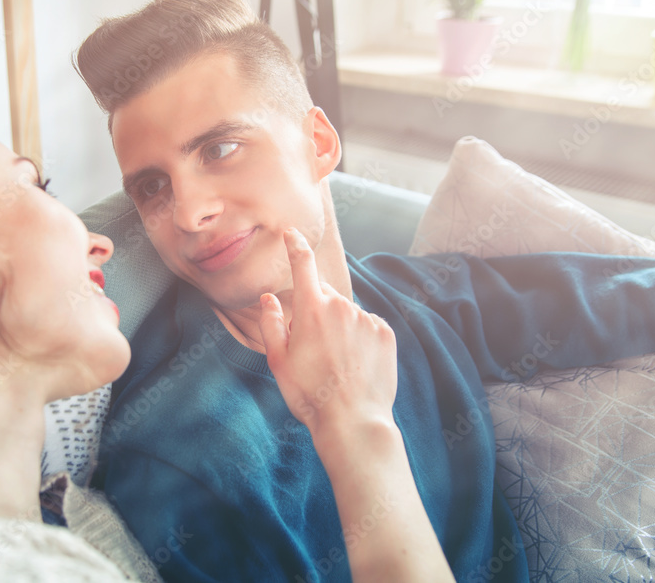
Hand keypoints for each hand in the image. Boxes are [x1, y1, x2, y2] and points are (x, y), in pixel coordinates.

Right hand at [258, 228, 398, 437]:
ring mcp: (366, 319)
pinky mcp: (385, 333)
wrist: (352, 421)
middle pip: (325, 296)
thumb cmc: (309, 394)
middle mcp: (341, 306)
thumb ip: (271, 323)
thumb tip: (269, 298)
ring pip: (346, 314)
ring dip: (339, 327)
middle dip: (316, 312)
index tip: (291, 233)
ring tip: (335, 363)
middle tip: (311, 348)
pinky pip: (367, 326)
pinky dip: (359, 338)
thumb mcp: (278, 361)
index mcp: (311, 310)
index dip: (295, 245)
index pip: (303, 265)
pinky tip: (354, 364)